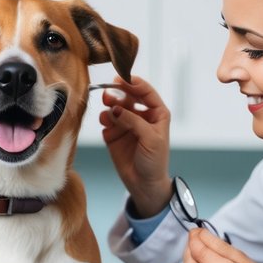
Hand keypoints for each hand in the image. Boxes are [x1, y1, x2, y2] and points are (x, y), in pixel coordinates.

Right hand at [97, 75, 171, 216]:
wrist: (144, 183)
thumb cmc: (155, 161)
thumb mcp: (150, 139)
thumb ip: (133, 121)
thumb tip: (115, 107)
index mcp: (157, 113)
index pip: (145, 92)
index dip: (134, 84)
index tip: (121, 79)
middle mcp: (141, 115)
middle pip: (128, 96)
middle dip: (118, 93)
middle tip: (109, 93)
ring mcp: (126, 124)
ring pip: (115, 107)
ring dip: (110, 105)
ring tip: (107, 111)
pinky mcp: (114, 134)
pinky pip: (107, 120)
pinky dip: (105, 119)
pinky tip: (106, 123)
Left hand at [182, 229, 262, 262]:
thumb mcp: (246, 262)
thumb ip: (222, 247)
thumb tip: (203, 236)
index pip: (199, 249)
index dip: (194, 237)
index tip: (196, 231)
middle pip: (189, 260)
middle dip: (190, 246)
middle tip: (196, 240)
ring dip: (190, 260)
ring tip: (199, 254)